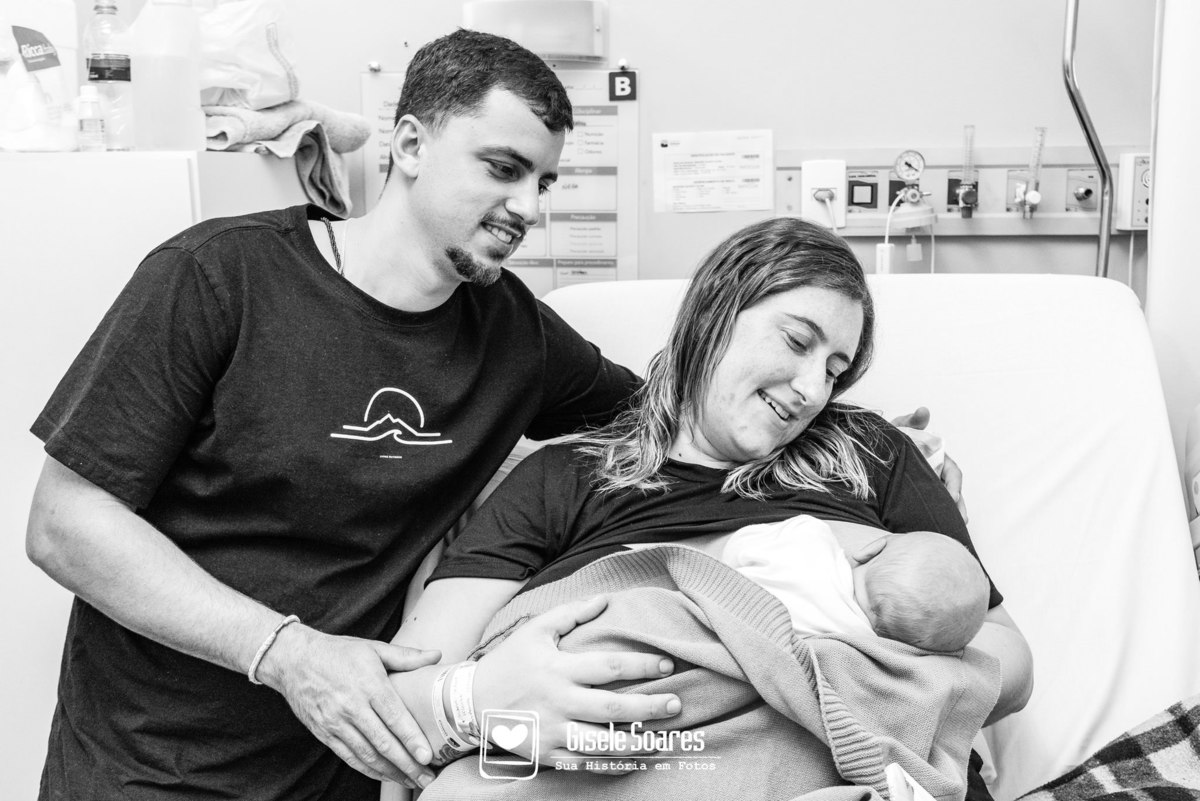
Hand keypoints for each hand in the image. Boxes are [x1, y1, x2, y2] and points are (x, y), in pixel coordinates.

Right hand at [256, 623, 440, 788]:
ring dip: (391, 772)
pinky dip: (369, 770)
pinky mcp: (324, 734)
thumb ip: (406, 656)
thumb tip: (437, 655)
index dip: (412, 739)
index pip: (395, 717)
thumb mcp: (373, 648)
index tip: (427, 756)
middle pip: (384, 742)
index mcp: (369, 684)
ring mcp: (336, 723)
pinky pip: (350, 757)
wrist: (293, 660)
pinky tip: (385, 775)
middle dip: (408, 764)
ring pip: (367, 755)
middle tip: (427, 776)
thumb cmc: (338, 652)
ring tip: (411, 781)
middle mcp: (352, 707)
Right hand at [472, 596, 681, 767]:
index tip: (667, 665)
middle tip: (677, 704)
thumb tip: (605, 599)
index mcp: (559, 669)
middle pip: (613, 709)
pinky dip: (612, 765)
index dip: (641, 666)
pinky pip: (585, 764)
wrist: (471, 702)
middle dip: (649, 707)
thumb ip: (571, 613)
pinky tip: (635, 760)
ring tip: (664, 740)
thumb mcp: (535, 630)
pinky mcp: (548, 754)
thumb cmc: (509, 662)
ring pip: (602, 744)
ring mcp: (553, 732)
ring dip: (637, 742)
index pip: (609, 667)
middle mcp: (559, 702)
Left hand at [891, 407, 967, 522]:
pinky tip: (926, 533)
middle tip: (957, 521)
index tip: (953, 497)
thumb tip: (923, 411)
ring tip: (947, 532)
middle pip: (952, 493)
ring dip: (947, 517)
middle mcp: (935, 475)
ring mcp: (927, 487)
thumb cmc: (890, 441)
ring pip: (942, 504)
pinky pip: (927, 510)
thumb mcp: (899, 430)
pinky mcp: (915, 499)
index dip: (954, 485)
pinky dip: (929, 520)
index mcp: (936, 459)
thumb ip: (911, 422)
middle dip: (956, 508)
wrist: (869, 456)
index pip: (953, 473)